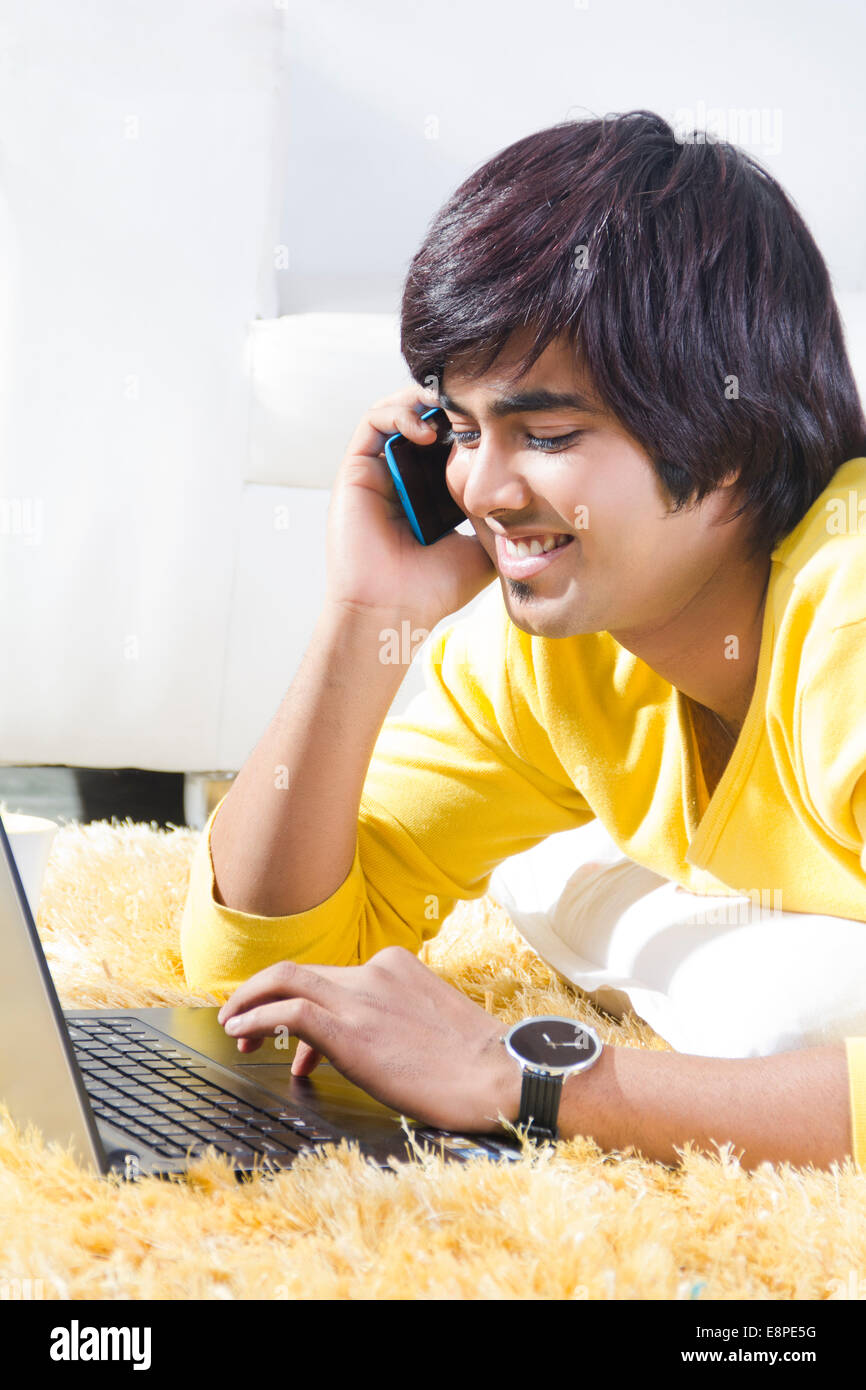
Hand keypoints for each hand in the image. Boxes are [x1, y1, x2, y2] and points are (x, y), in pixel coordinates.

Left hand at [217, 946, 521, 1133]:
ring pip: (285, 979)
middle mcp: (374, 971)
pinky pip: (287, 1010)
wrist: (501, 1073)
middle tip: (239, 1022)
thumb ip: (383, 1023)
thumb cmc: (470, 1063)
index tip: (292, 1038)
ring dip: (249, 1001)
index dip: (300, 1001)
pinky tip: (241, 1032)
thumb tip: (340, 1048)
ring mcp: (362, 997)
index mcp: (394, 966)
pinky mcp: (350, 1028)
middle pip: (302, 971)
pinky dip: (256, 1016)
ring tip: (230, 1026)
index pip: (331, 976)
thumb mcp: (425, 1025)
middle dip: (262, 994)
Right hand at [325, 384, 494, 631]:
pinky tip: (429, 430)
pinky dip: (401, 413)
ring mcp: (379, 470)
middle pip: (427, 416)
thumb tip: (540, 499)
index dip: (474, 421)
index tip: (502, 418)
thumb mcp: (485, 547)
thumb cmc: (435, 588)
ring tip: (454, 410)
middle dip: (453, 402)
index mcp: (432, 489)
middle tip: (481, 400)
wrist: (394, 611)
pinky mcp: (356, 469)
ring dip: (427, 400)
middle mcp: (404, 474)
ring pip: (400, 409)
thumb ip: (504, 518)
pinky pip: (374, 421)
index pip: (452, 437)